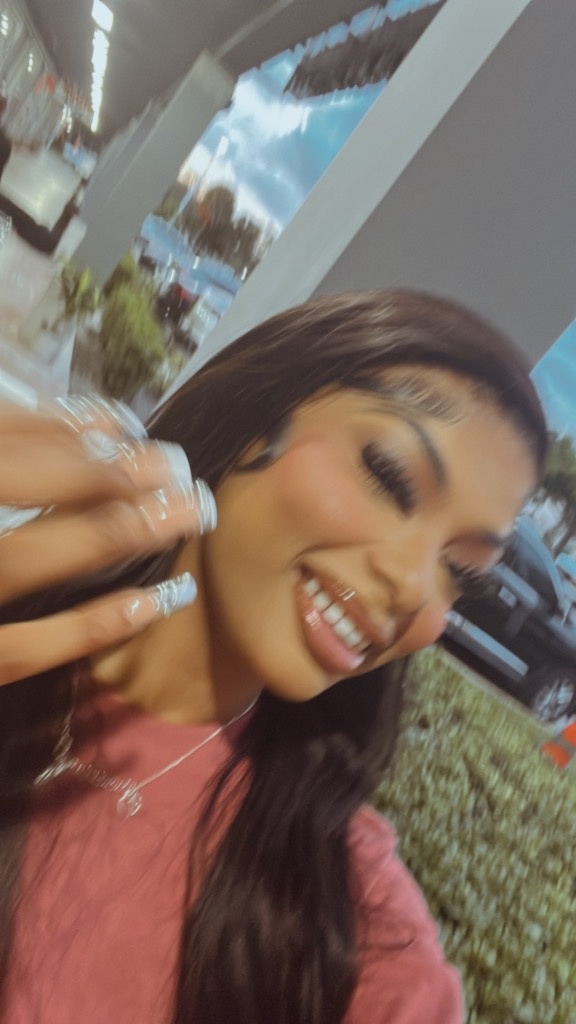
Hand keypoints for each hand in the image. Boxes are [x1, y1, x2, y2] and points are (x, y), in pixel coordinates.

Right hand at [0, 397, 214, 684]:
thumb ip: (7, 451)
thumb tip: (70, 425)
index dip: (61, 429)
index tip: (124, 427)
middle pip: (12, 481)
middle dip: (100, 469)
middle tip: (173, 464)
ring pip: (22, 558)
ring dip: (110, 531)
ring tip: (183, 513)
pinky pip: (20, 651)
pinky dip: (89, 627)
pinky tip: (152, 601)